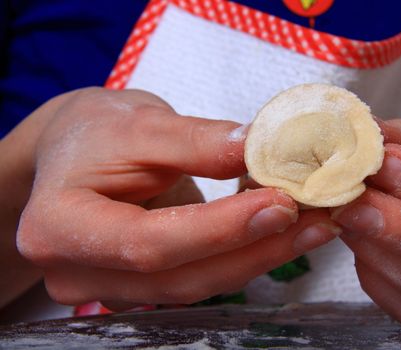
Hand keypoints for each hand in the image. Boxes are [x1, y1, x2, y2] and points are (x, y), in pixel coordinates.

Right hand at [16, 88, 340, 308]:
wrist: (74, 154)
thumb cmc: (95, 131)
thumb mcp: (140, 122)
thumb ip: (197, 141)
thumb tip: (261, 149)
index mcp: (59, 226)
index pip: (147, 242)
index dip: (218, 229)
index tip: (280, 204)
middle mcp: (75, 272)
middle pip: (176, 277)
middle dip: (253, 250)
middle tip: (315, 220)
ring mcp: (106, 288)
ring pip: (193, 287)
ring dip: (257, 258)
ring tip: (311, 227)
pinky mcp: (135, 287)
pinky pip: (195, 280)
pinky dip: (240, 258)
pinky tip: (278, 234)